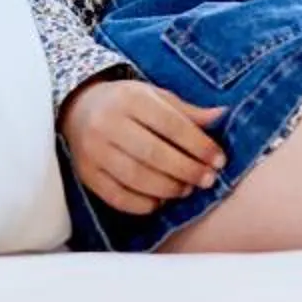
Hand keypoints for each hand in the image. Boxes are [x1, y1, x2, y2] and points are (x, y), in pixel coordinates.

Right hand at [60, 78, 227, 215]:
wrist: (79, 108)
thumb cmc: (127, 102)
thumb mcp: (155, 96)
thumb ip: (187, 111)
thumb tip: (222, 116)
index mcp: (130, 99)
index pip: (171, 125)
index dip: (199, 145)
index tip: (219, 160)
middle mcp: (108, 123)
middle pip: (154, 153)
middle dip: (187, 170)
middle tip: (208, 180)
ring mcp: (94, 151)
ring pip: (136, 177)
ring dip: (168, 188)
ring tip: (186, 190)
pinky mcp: (86, 174)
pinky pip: (117, 196)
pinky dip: (142, 204)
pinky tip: (160, 201)